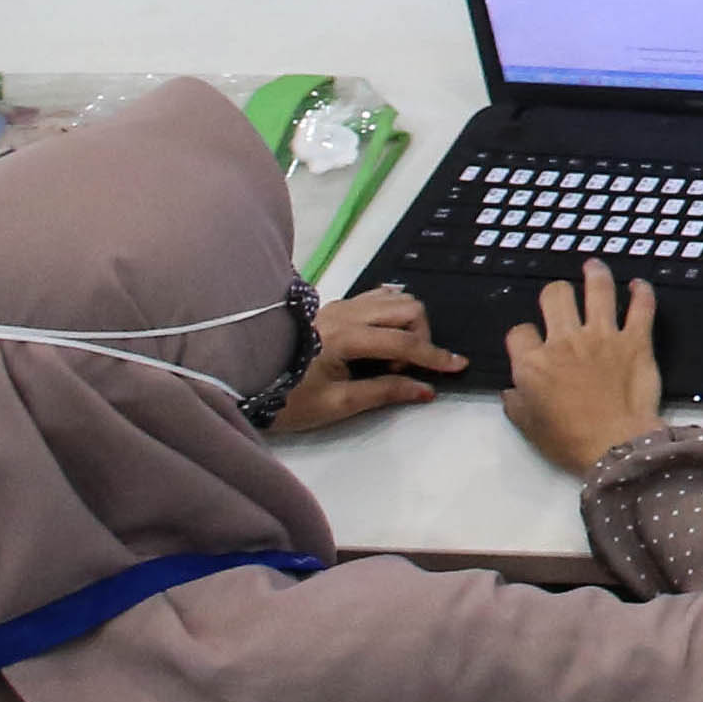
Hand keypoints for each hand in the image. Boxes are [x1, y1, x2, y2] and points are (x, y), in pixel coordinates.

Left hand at [267, 287, 464, 437]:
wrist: (243, 381)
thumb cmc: (289, 399)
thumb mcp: (337, 404)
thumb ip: (384, 392)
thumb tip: (426, 389)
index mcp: (347, 337)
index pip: (404, 341)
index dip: (434, 355)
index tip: (458, 366)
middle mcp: (346, 312)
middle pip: (406, 307)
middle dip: (420, 334)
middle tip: (401, 366)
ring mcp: (338, 305)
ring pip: (392, 297)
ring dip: (405, 323)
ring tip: (388, 355)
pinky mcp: (332, 307)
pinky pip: (374, 298)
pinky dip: (389, 314)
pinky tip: (379, 339)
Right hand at [501, 260, 664, 475]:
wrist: (615, 445)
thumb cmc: (568, 441)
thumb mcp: (528, 427)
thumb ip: (516, 403)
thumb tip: (512, 390)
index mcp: (533, 363)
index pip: (519, 332)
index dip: (523, 336)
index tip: (530, 343)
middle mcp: (565, 341)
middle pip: (555, 296)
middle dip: (555, 293)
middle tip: (561, 298)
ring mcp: (603, 336)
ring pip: (598, 289)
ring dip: (595, 273)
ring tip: (594, 266)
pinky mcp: (636, 340)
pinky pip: (641, 307)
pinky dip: (642, 292)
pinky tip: (638, 285)